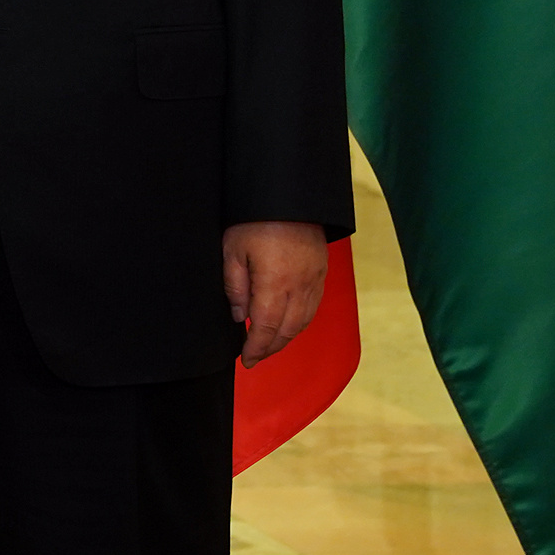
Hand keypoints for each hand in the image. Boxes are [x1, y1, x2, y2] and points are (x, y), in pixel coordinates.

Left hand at [223, 221, 327, 364]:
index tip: (246, 359)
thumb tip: (240, 316)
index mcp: (275, 283)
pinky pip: (313, 306)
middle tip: (255, 357)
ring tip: (269, 345)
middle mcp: (299, 286)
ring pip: (303, 321)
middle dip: (271, 348)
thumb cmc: (255, 219)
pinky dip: (300, 321)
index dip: (256, 348)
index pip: (266, 328)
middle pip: (287, 330)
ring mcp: (314, 279)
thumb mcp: (233, 250)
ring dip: (286, 337)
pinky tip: (288, 323)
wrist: (290, 195)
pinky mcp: (322, 271)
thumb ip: (235, 286)